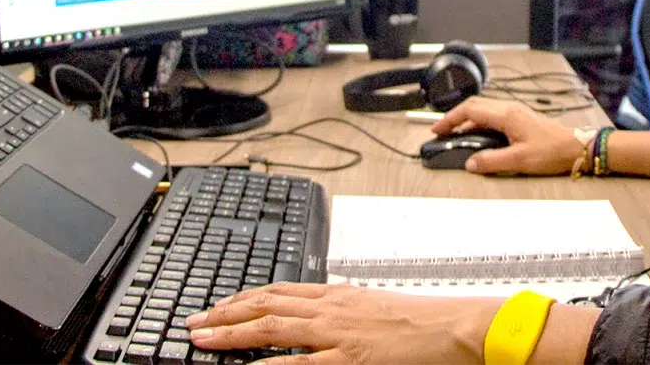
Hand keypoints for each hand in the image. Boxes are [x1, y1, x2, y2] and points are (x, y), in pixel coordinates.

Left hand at [186, 282, 499, 364]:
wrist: (455, 328)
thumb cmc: (422, 320)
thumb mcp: (375, 304)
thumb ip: (344, 305)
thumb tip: (322, 302)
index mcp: (338, 295)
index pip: (277, 290)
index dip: (241, 299)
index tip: (216, 307)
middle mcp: (332, 309)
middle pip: (266, 306)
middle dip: (224, 315)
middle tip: (194, 324)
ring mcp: (338, 335)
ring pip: (273, 328)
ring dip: (233, 334)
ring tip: (203, 341)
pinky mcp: (350, 360)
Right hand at [432, 96, 582, 174]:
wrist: (576, 147)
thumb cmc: (552, 151)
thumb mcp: (519, 160)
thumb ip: (492, 161)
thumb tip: (470, 163)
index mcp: (506, 114)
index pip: (470, 110)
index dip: (450, 119)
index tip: (437, 130)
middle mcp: (509, 109)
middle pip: (474, 107)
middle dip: (455, 118)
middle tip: (442, 132)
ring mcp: (515, 113)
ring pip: (484, 112)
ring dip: (467, 122)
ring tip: (455, 137)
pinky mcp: (520, 120)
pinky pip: (493, 118)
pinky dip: (480, 126)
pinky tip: (477, 139)